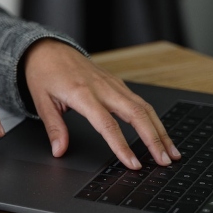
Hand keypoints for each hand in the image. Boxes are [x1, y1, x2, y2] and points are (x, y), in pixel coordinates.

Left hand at [23, 39, 180, 169]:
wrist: (49, 49)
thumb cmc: (44, 74)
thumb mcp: (42, 102)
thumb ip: (54, 128)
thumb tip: (59, 151)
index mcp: (83, 94)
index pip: (107, 125)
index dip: (122, 146)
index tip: (133, 164)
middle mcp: (103, 88)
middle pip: (137, 115)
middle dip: (154, 140)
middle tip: (164, 161)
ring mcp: (113, 84)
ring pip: (144, 108)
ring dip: (160, 131)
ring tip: (171, 152)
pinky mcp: (118, 83)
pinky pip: (140, 102)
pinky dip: (154, 119)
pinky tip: (160, 133)